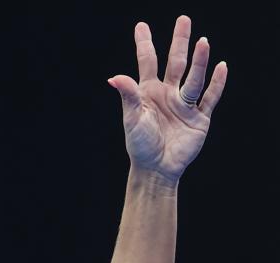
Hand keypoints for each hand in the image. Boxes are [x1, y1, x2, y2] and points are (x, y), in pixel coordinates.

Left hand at [107, 14, 226, 183]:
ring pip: (194, 78)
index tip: (141, 26)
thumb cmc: (140, 145)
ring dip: (199, 61)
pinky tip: (221, 66)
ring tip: (203, 42)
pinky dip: (216, 83)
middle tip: (183, 20)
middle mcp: (168, 94)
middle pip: (176, 62)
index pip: (148, 62)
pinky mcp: (199, 118)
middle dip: (179, 41)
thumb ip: (128, 95)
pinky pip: (210, 97)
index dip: (144, 44)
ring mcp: (185, 105)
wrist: (156, 169)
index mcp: (149, 92)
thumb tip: (114, 77)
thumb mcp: (132, 118)